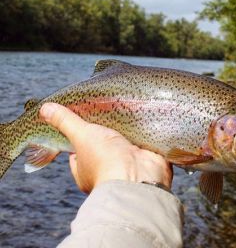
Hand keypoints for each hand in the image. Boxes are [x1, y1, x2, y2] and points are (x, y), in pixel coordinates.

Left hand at [39, 103, 172, 193]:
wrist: (138, 175)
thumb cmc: (104, 160)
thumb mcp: (82, 136)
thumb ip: (66, 122)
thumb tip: (45, 109)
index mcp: (86, 171)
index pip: (76, 154)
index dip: (77, 141)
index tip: (80, 126)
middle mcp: (106, 170)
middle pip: (101, 148)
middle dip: (104, 135)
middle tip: (104, 116)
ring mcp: (126, 165)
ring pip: (121, 146)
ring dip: (123, 134)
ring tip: (122, 114)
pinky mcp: (143, 159)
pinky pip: (139, 143)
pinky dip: (139, 135)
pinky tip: (139, 121)